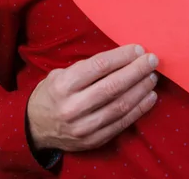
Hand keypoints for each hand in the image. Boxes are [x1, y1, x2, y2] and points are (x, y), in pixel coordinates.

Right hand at [27, 44, 158, 151]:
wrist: (35, 128)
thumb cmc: (52, 94)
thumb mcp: (59, 75)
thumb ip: (86, 68)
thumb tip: (121, 57)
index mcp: (63, 85)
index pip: (99, 66)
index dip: (122, 56)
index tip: (138, 49)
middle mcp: (73, 106)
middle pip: (113, 86)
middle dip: (137, 71)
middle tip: (152, 60)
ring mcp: (84, 126)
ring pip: (120, 106)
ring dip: (141, 89)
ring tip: (152, 77)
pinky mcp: (94, 140)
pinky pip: (121, 123)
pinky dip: (139, 109)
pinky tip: (149, 97)